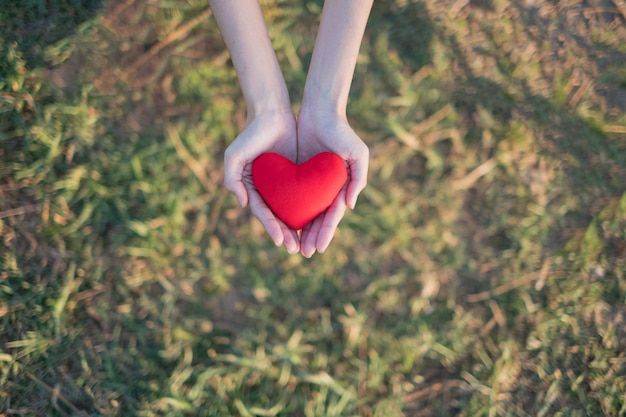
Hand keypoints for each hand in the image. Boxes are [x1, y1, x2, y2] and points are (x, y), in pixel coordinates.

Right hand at [224, 111, 299, 253]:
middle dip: (287, 234)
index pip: (263, 213)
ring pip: (293, 210)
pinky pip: (305, 196)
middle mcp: (268, 189)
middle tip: (297, 250)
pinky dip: (310, 209)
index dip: (271, 228)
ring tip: (308, 244)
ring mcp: (283, 183)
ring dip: (299, 228)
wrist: (272, 110)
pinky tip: (319, 222)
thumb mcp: (234, 155)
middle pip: (278, 216)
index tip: (282, 241)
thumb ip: (232, 180)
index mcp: (252, 188)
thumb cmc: (251, 133)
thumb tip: (244, 205)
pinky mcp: (298, 175)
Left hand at [296, 107, 368, 256]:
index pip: (333, 215)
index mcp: (341, 187)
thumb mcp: (358, 153)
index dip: (326, 232)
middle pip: (317, 218)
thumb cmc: (342, 131)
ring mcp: (311, 183)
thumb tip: (349, 206)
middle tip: (304, 253)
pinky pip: (291, 196)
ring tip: (292, 245)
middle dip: (311, 236)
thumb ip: (358, 179)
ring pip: (303, 211)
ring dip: (299, 229)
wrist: (320, 110)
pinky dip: (287, 210)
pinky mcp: (296, 174)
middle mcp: (326, 188)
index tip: (318, 248)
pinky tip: (281, 223)